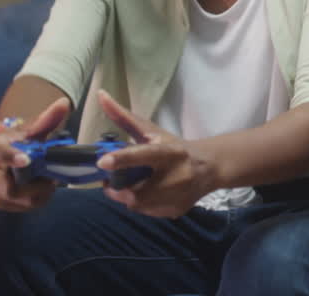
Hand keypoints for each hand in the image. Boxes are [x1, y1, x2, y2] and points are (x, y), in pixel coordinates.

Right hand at [0, 97, 69, 211]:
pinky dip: (37, 200)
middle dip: (32, 186)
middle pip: (6, 187)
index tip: (26, 160)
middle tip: (52, 179)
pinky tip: (45, 189)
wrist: (12, 153)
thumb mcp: (33, 128)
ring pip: (16, 200)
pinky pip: (21, 207)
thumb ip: (48, 118)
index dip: (8, 157)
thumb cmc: (22, 140)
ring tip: (50, 182)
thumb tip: (64, 103)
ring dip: (38, 193)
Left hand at [94, 90, 215, 218]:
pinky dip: (141, 204)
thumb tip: (100, 96)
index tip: (102, 162)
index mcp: (170, 151)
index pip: (144, 155)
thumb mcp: (152, 131)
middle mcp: (177, 175)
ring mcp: (178, 196)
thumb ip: (124, 117)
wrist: (209, 168)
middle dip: (118, 187)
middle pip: (135, 191)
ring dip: (127, 196)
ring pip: (137, 205)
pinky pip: (146, 212)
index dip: (123, 159)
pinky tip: (149, 193)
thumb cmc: (175, 146)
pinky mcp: (176, 211)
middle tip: (112, 179)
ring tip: (133, 184)